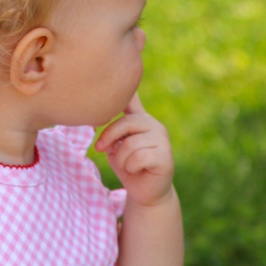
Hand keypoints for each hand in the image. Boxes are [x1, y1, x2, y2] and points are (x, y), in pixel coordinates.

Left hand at [94, 93, 174, 207]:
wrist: (145, 193)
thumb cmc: (128, 168)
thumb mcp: (116, 146)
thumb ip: (112, 130)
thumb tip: (99, 114)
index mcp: (142, 120)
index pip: (132, 99)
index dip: (124, 90)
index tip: (118, 72)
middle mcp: (155, 126)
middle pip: (125, 123)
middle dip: (109, 138)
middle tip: (101, 149)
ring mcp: (162, 141)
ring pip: (129, 145)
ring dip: (120, 160)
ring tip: (126, 165)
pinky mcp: (166, 157)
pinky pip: (138, 158)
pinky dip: (130, 168)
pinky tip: (136, 171)